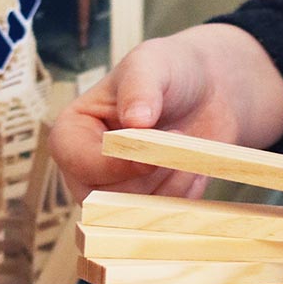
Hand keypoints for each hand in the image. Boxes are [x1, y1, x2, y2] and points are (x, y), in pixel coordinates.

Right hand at [49, 23, 282, 201]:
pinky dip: (186, 193)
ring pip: (140, 212)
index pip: (80, 164)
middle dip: (151, 174)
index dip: (119, 162)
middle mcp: (88, 172)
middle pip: (107, 199)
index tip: (155, 146)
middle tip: (179, 136)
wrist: (210, 93)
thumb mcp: (152, 64)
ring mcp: (119, 195)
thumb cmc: (170, 73)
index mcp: (72, 134)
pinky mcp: (149, 209)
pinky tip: (192, 163)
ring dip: (173, 182)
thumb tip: (135, 121)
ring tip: (186, 143)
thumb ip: (140, 88)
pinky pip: (166, 219)